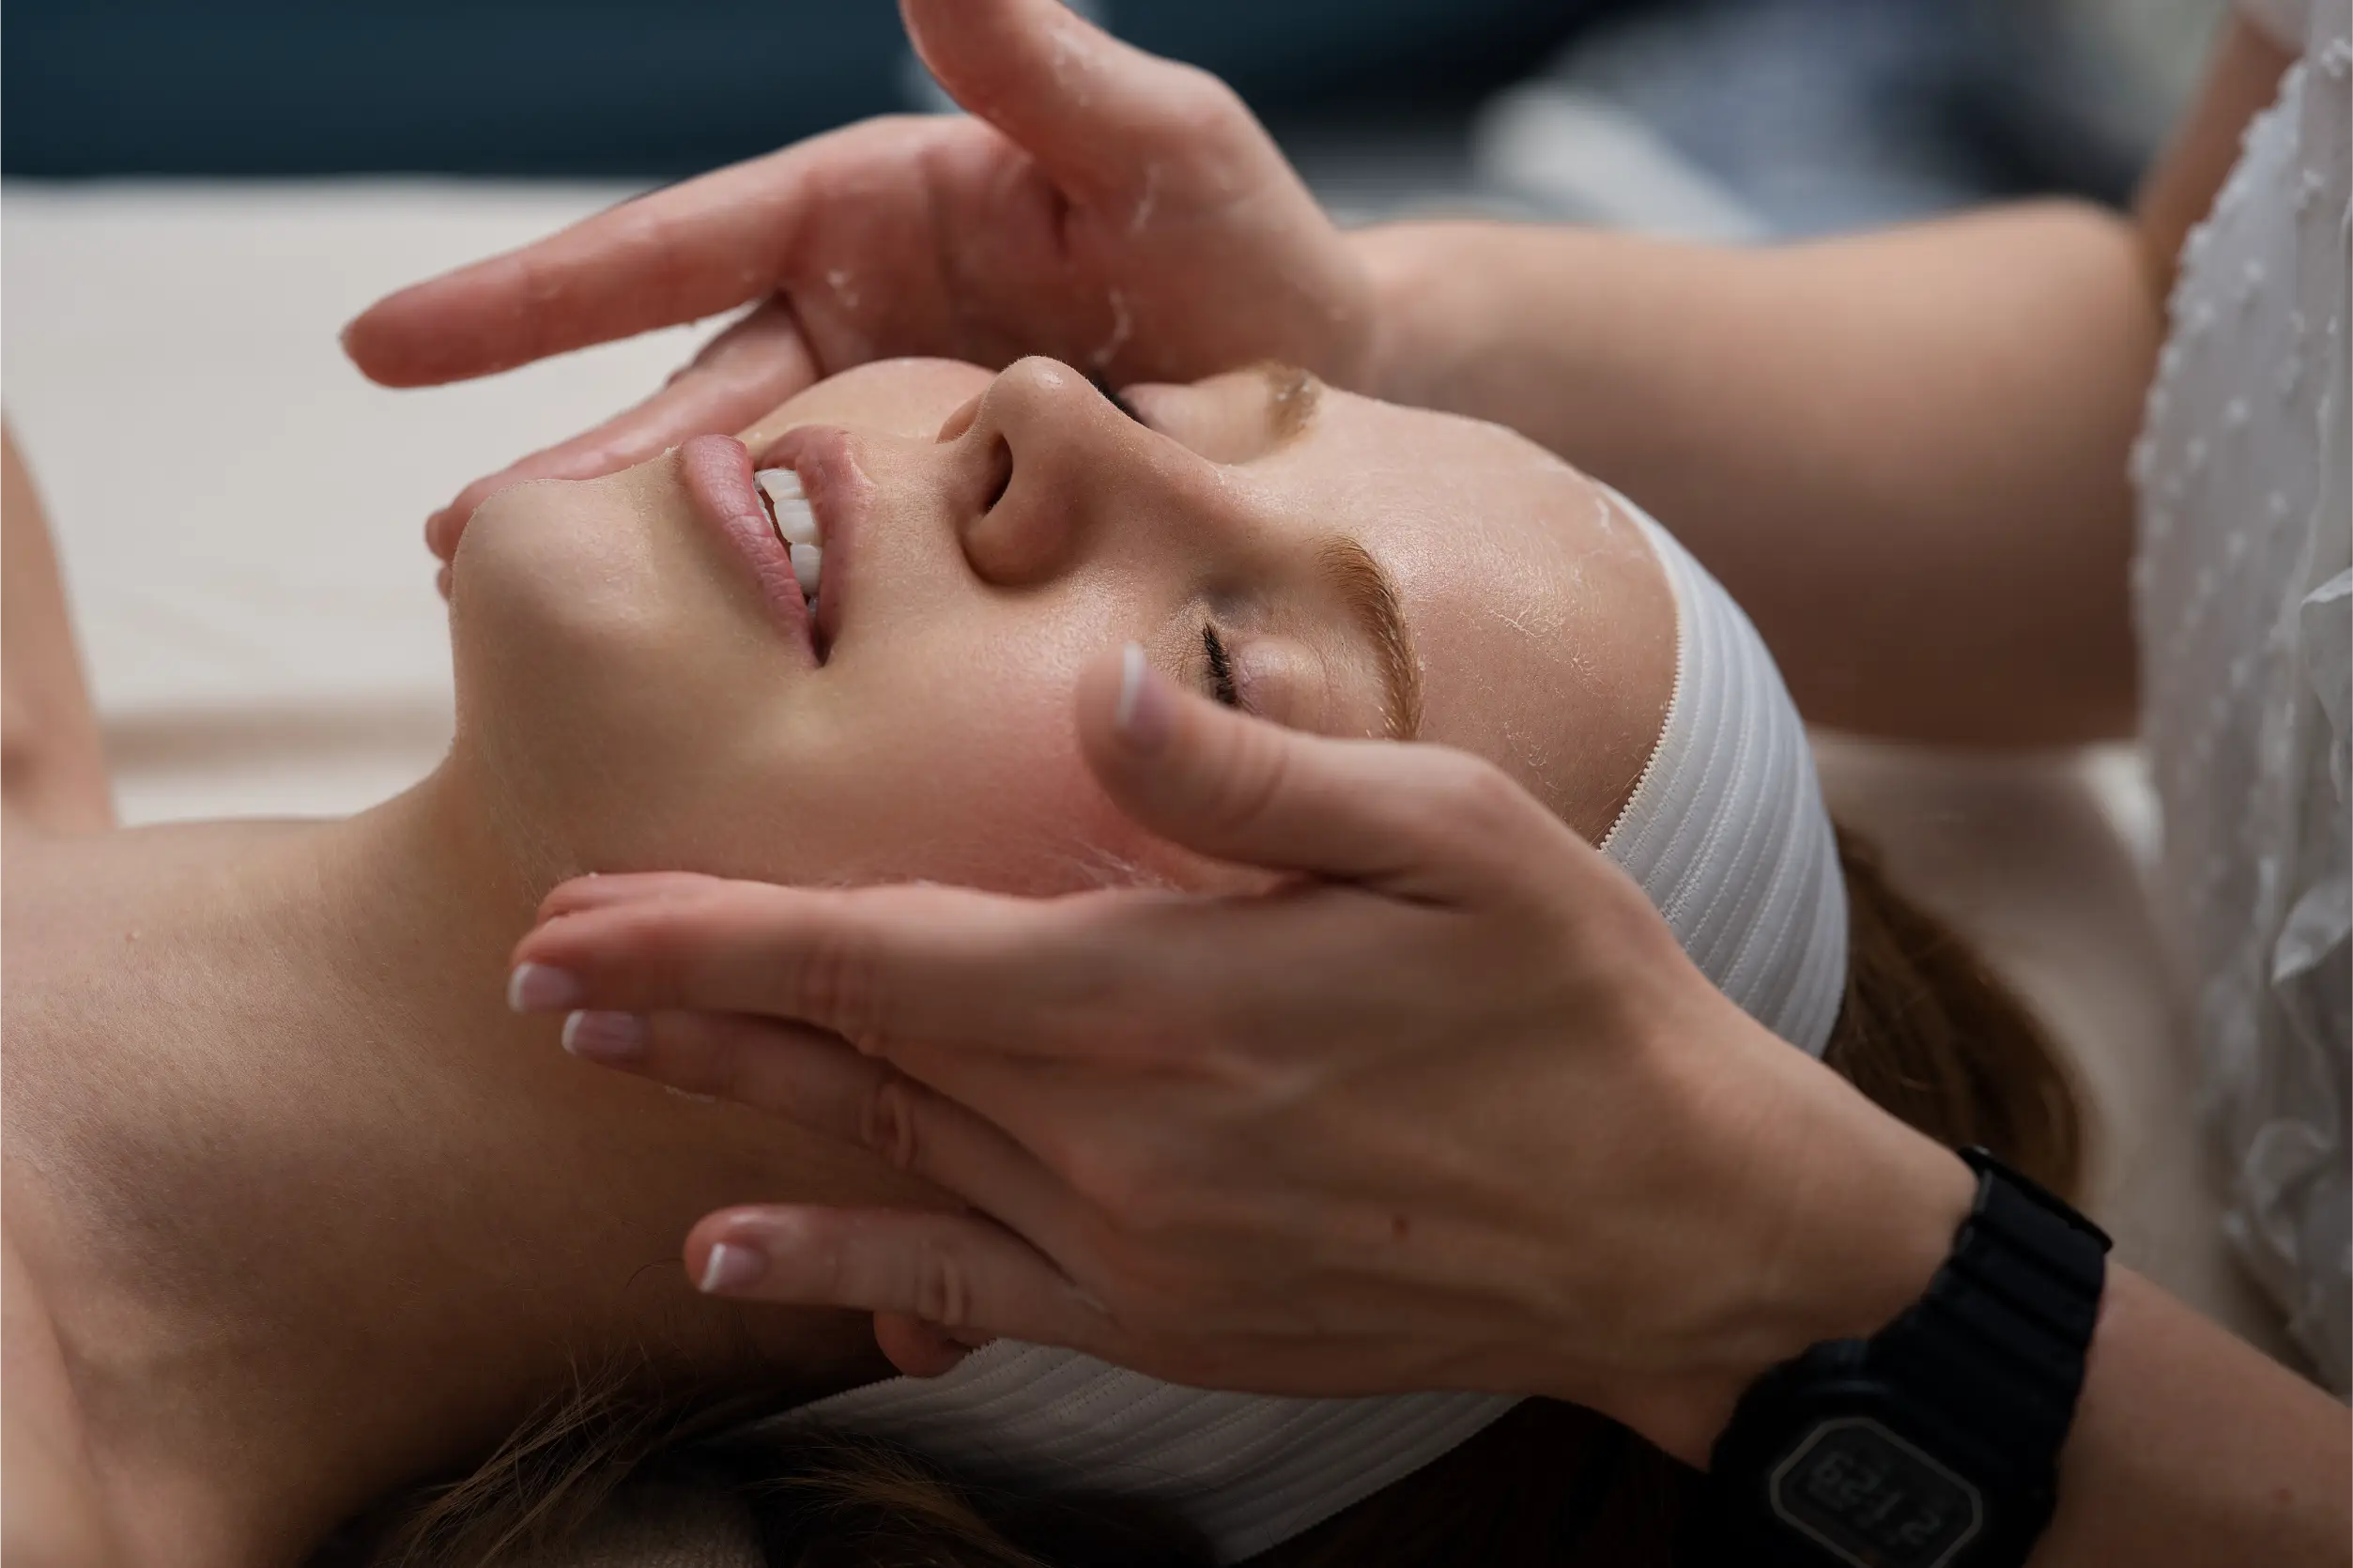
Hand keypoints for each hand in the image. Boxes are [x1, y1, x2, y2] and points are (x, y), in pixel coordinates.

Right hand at [341, 0, 1375, 578]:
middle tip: (454, 550)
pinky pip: (840, 576)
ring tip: (527, 630)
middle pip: (684, 397)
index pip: (680, 246)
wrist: (1347, 392)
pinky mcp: (945, 533)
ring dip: (646, 559)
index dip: (535, 296)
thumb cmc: (1253, 248)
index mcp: (873, 213)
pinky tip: (705, 688)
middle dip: (566, 467)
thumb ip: (1037, 68)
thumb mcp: (1157, 146)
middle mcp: (862, 323)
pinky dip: (769, 619)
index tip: (388, 344)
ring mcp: (896, 435)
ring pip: (746, 500)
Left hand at [507, 648, 1972, 1464]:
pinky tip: (729, 1255)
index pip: (884, 956)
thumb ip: (1263, 777)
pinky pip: (959, 1291)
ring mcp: (1136, 1249)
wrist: (1681, 1228)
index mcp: (1170, 997)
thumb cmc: (1580, 1008)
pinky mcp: (1169, 1324)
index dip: (717, 931)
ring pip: (884, 1160)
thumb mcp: (1463, 840)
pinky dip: (836, 1266)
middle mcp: (1120, 1138)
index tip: (579, 906)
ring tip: (604, 1055)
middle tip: (537, 970)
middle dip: (684, 1003)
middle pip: (850, 1057)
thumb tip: (1105, 703)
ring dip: (733, 1105)